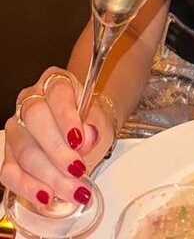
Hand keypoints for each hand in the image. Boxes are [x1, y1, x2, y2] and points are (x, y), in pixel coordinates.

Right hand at [0, 67, 113, 205]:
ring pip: (24, 149)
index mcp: (55, 82)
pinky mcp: (9, 153)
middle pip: (35, 120)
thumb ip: (95, 124)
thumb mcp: (100, 117)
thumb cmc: (88, 119)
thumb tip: (87, 136)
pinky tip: (45, 195)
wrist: (81, 128)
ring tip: (71, 189)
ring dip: (48, 174)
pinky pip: (9, 171)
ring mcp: (16, 127)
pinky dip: (27, 186)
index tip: (79, 139)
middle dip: (57, 150)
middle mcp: (30, 100)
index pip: (57, 93)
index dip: (66, 117)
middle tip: (77, 170)